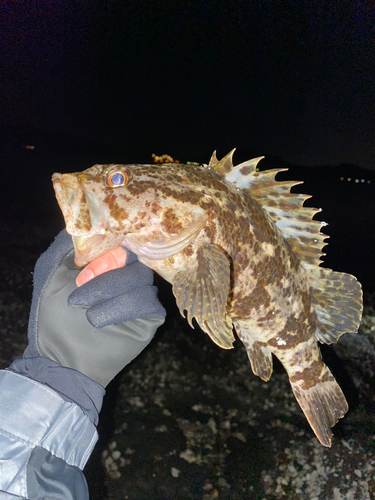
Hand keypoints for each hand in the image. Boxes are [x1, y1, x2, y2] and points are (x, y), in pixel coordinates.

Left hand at [24, 230, 165, 386]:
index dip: (106, 249)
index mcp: (107, 261)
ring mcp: (140, 295)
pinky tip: (99, 320)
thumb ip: (68, 246)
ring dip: (110, 292)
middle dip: (106, 273)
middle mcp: (127, 274)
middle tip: (81, 286)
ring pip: (141, 278)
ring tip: (86, 312)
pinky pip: (148, 301)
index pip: (121, 240)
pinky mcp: (150, 317)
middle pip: (134, 258)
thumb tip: (86, 225)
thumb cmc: (54, 316)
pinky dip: (122, 308)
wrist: (62, 357)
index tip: (83, 267)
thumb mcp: (52, 274)